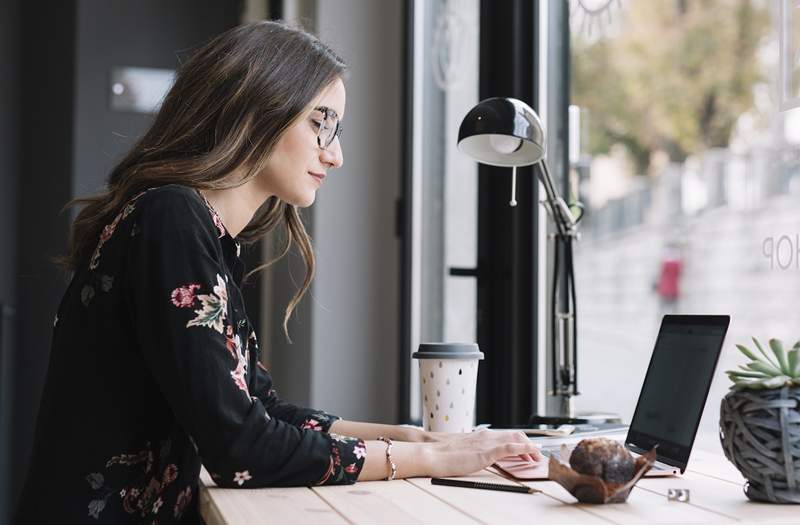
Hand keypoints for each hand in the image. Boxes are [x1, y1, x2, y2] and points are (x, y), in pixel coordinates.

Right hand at [422, 430, 542, 478]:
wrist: (432, 453)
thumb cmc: (443, 455)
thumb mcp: (462, 451)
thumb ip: (474, 452)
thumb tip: (480, 458)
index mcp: (480, 436)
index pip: (506, 435)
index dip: (520, 441)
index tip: (528, 449)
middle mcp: (486, 436)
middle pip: (515, 434)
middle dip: (528, 444)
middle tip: (536, 455)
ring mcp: (486, 443)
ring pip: (515, 439)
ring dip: (529, 448)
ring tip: (536, 457)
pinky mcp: (486, 452)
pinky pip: (510, 448)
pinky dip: (524, 449)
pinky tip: (531, 453)